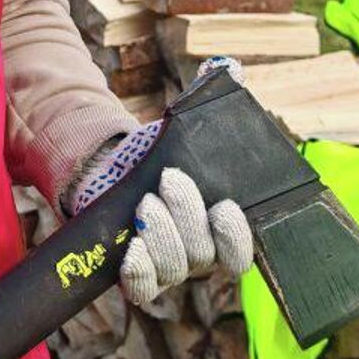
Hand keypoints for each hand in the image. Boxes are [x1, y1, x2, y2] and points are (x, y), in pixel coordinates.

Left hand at [62, 104, 254, 308]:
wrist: (117, 172)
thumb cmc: (162, 154)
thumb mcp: (185, 129)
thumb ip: (210, 99)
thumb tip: (228, 68)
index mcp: (220, 228)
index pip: (241, 252)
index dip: (236, 236)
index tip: (224, 206)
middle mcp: (199, 254)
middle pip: (203, 255)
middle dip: (188, 218)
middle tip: (168, 181)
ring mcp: (167, 266)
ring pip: (174, 270)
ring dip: (162, 237)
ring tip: (145, 203)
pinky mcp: (136, 271)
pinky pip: (143, 289)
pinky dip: (140, 274)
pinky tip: (132, 251)